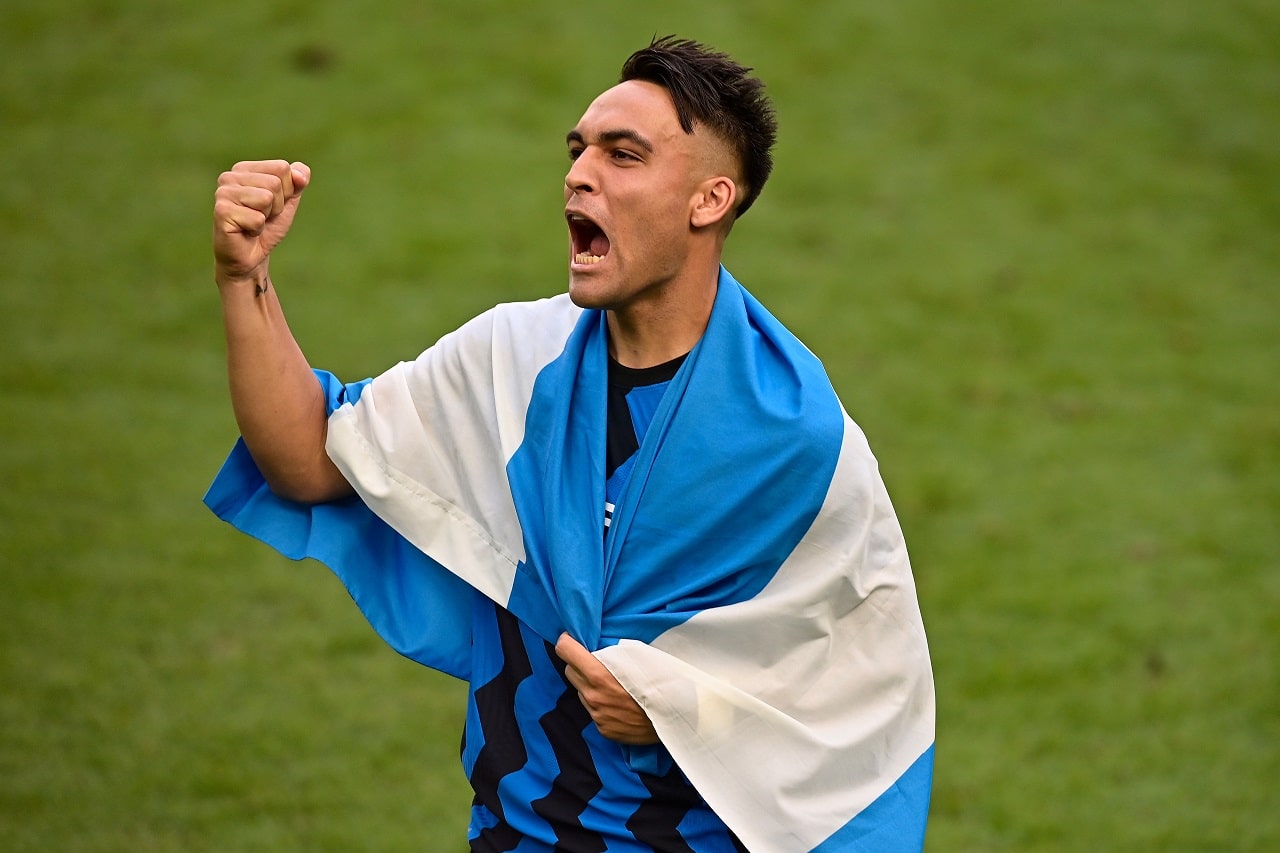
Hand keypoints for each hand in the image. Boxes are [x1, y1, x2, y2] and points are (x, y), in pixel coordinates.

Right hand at [213, 160, 309, 286]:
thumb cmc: (268, 226)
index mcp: (244, 169)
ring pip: (266, 198)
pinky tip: (245, 231)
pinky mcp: (222, 212)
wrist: (251, 256)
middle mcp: (229, 177)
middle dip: (277, 206)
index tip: (272, 205)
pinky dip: (257, 229)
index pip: (282, 168)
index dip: (286, 191)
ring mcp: (223, 193)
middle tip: (262, 217)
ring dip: (266, 217)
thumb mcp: (288, 201)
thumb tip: (300, 174)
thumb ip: (298, 182)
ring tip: (253, 223)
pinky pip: (257, 218)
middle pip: (275, 183)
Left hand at [555, 633, 658, 744]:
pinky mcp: (603, 730)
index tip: (571, 640)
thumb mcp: (638, 657)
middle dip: (579, 665)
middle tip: (597, 663)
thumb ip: (612, 653)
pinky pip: (594, 712)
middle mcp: (593, 696)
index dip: (567, 642)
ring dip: (591, 686)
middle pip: (570, 671)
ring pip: (582, 693)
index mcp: (599, 674)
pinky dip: (601, 705)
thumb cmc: (660, 682)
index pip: (565, 651)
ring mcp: (597, 715)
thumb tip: (596, 647)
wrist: (676, 716)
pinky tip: (620, 705)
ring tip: (614, 687)